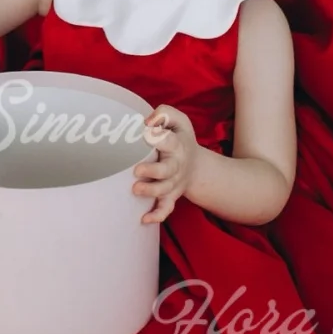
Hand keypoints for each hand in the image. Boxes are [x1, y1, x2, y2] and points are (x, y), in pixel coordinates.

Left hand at [133, 105, 197, 224]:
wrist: (196, 166)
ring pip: (165, 190)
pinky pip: (166, 208)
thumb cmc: (180, 138)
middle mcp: (176, 165)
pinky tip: (144, 219)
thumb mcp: (179, 121)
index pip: (169, 140)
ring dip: (151, 191)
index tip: (146, 133)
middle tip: (136, 171)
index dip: (158, 136)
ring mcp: (174, 183)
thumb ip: (164, 114)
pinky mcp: (171, 196)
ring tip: (135, 189)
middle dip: (153, 171)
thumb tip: (148, 121)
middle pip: (167, 170)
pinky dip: (157, 215)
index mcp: (177, 145)